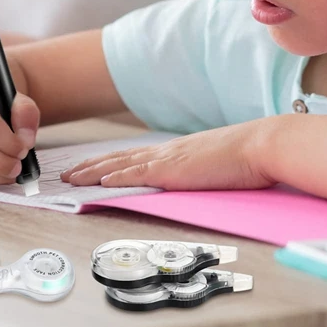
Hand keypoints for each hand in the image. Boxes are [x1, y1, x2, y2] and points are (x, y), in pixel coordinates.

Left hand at [60, 120, 279, 190]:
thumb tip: (190, 179)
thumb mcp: (214, 163)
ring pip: (119, 164)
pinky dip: (115, 176)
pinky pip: (137, 174)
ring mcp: (168, 159)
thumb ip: (197, 170)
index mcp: (175, 151)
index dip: (108, 162)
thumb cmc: (246, 157)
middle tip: (66, 174)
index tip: (89, 167)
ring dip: (92, 172)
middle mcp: (166, 151)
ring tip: (70, 178)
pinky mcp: (173, 169)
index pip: (133, 157)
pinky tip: (98, 181)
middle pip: (118, 158)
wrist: (260, 145)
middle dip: (89, 166)